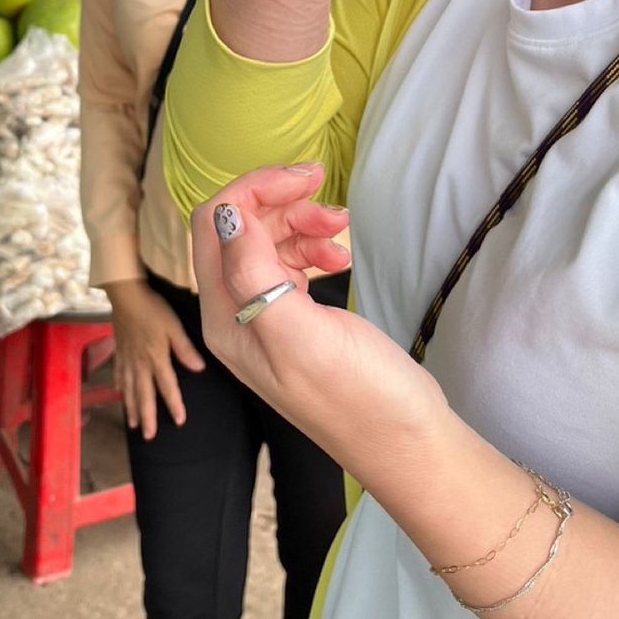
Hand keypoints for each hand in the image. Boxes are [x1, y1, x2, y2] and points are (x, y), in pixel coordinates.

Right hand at [104, 279, 205, 439]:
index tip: (179, 421)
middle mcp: (140, 364)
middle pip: (144, 395)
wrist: (126, 295)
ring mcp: (127, 359)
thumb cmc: (153, 309)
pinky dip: (119, 386)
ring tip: (133, 425)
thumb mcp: (173, 326)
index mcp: (156, 359)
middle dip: (147, 417)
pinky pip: (118, 373)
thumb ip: (185, 349)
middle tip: (149, 437)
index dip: (174, 405)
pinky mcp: (119, 350)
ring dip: (132, 408)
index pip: (167, 387)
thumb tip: (199, 369)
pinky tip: (118, 393)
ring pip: (129, 389)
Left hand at [190, 165, 446, 490]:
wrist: (405, 441)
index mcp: (223, 319)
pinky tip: (339, 255)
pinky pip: (288, 265)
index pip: (212, 227)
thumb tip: (226, 215)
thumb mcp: (301, 334)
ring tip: (342, 229)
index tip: (307, 177)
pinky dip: (312, 246)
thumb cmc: (358, 395)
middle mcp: (234, 317)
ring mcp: (265, 320)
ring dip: (301, 223)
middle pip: (238, 230)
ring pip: (266, 243)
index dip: (253, 190)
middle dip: (280, 204)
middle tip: (332, 203)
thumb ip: (255, 274)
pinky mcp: (295, 321)